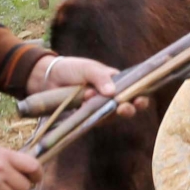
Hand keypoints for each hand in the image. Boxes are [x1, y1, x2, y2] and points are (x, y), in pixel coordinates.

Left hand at [27, 55, 150, 115]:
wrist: (48, 78)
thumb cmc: (72, 69)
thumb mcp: (88, 68)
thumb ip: (101, 77)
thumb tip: (113, 93)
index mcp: (116, 82)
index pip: (134, 89)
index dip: (141, 95)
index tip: (140, 99)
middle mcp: (111, 97)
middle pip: (128, 107)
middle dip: (130, 109)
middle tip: (123, 108)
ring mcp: (99, 109)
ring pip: (112, 116)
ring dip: (110, 114)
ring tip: (103, 107)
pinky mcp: (87, 118)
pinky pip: (95, 121)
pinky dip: (93, 115)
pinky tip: (85, 107)